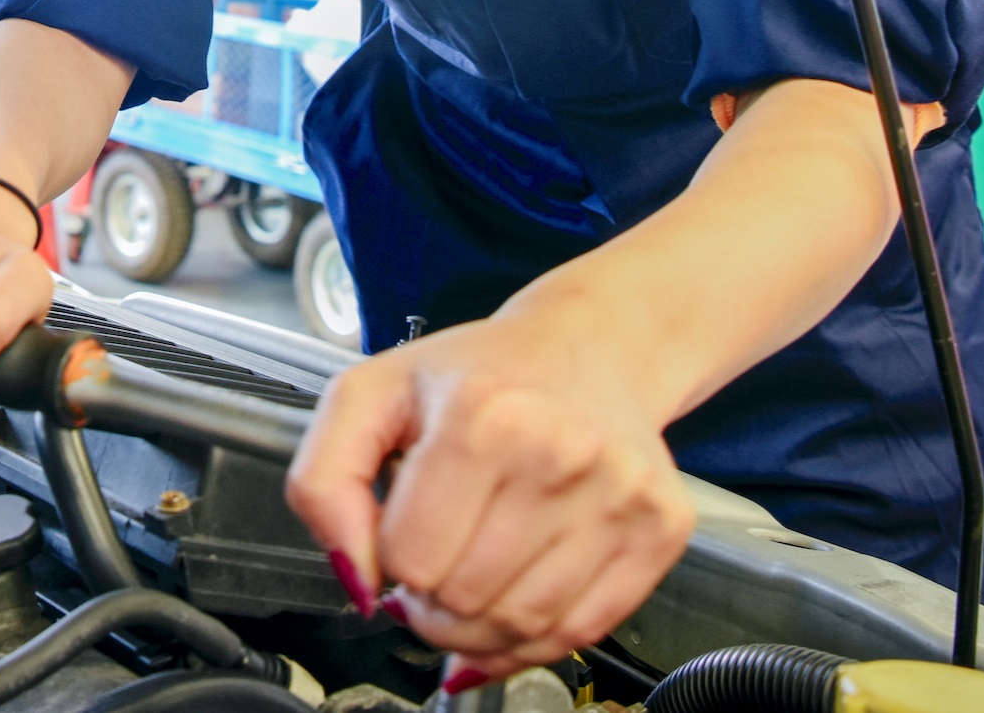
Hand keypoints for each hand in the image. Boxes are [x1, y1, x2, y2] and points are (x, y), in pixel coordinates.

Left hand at [285, 307, 696, 682]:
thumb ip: (323, 484)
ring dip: (479, 623)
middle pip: (463, 601)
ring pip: (521, 627)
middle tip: (440, 552)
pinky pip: (581, 631)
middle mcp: (560, 452)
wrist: (592, 348)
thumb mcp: (370, 397)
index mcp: (483, 414)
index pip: (408, 558)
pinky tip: (519, 590)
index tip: (406, 526)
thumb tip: (355, 579)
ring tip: (475, 571)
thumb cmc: (478, 374)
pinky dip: (536, 635)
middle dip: (432, 595)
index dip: (391, 555)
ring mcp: (618, 495)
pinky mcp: (660, 528)